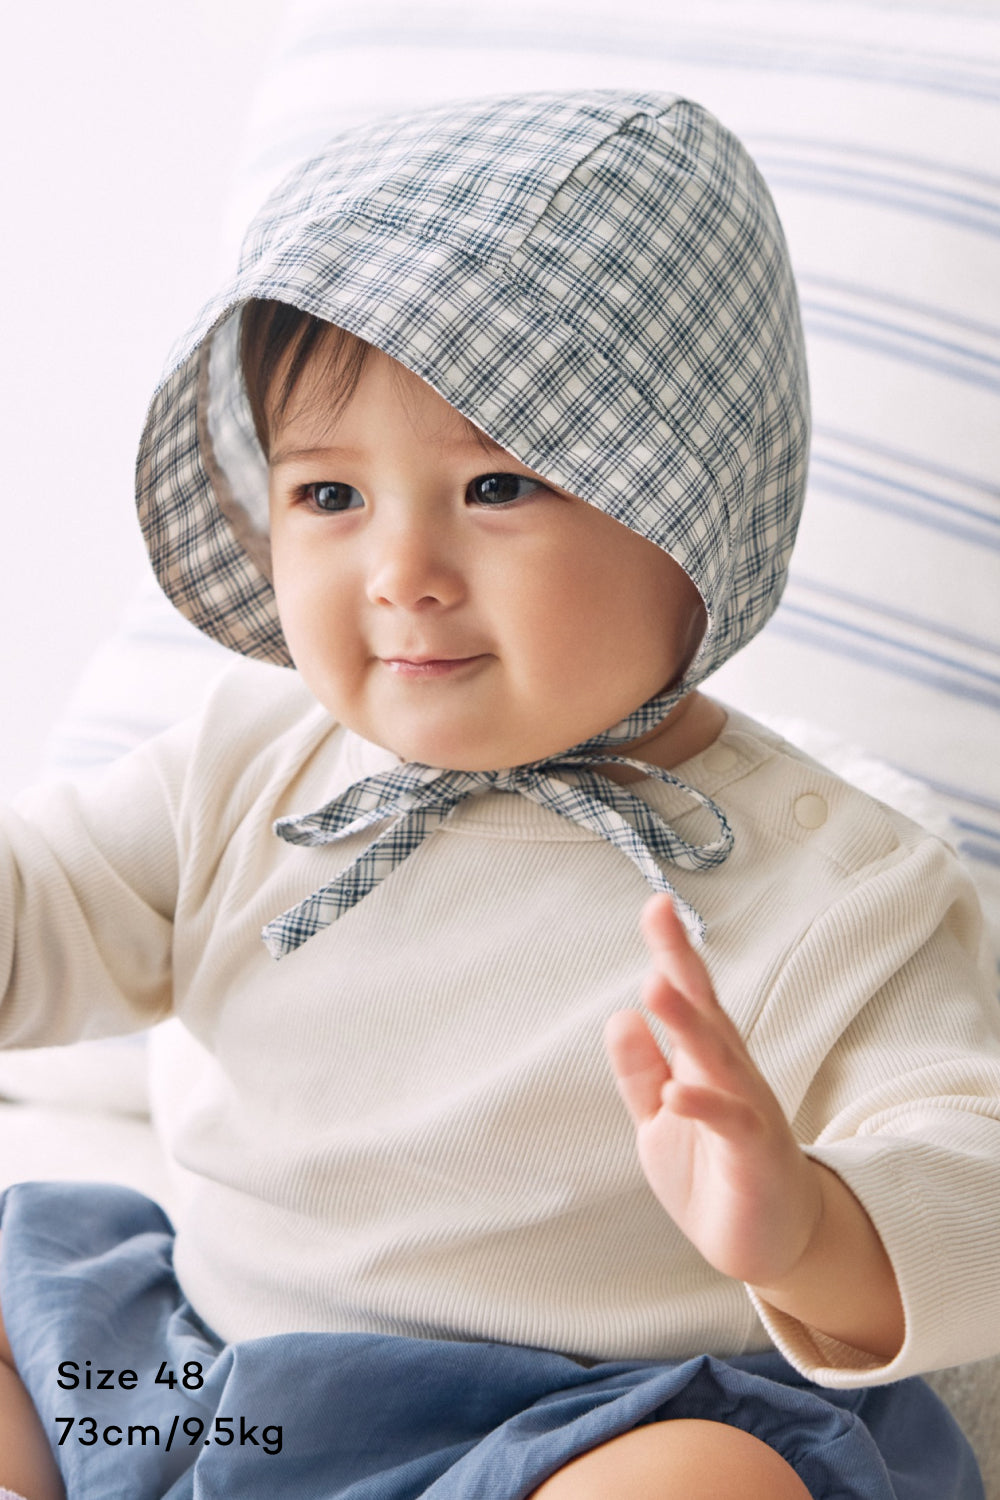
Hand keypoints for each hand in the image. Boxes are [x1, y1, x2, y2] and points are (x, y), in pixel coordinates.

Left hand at [605, 892, 823, 1289]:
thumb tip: (620, 1015)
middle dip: (682, 962)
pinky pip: (730, 1123)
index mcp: (706, 1061)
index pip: (688, 997)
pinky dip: (704, 1105)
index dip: (672, 952)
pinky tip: (674, 1091)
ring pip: (718, 1056)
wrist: (769, 1243)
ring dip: (689, 1021)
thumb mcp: (659, 1120)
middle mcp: (731, 1073)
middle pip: (706, 1008)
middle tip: (661, 913)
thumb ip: (641, 1072)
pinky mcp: (755, 1153)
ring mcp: (747, 1109)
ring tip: (656, 983)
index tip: (656, 905)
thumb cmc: (712, 1172)